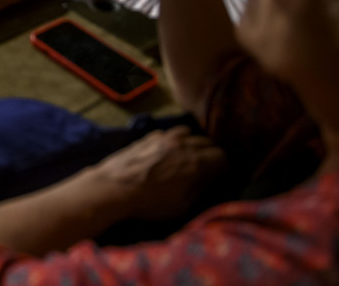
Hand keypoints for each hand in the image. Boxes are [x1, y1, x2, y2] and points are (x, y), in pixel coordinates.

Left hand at [89, 127, 225, 221]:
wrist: (113, 187)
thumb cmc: (149, 202)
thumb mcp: (182, 205)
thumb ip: (199, 191)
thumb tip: (209, 183)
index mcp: (196, 162)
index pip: (222, 157)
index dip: (225, 168)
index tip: (221, 177)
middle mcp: (182, 144)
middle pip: (207, 143)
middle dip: (212, 155)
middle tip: (209, 168)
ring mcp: (163, 137)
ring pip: (188, 133)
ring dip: (193, 143)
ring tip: (189, 156)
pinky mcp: (147, 137)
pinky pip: (168, 133)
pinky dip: (174, 140)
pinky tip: (168, 152)